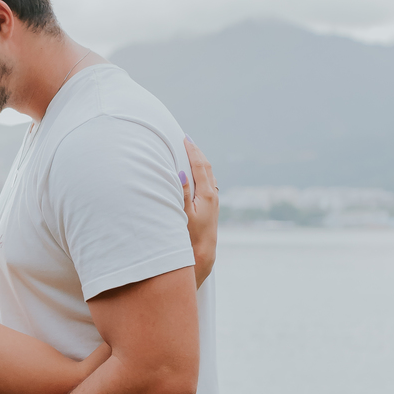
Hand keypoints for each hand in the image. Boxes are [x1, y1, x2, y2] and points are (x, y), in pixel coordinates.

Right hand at [182, 137, 218, 287]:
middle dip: (197, 153)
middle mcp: (213, 196)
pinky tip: (196, 174)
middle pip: (207, 167)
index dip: (192, 150)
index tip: (185, 138)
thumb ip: (182, 192)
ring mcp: (213, 202)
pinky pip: (207, 183)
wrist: (201, 255)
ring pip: (208, 175)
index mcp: (207, 194)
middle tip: (188, 140)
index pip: (199, 165)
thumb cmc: (189, 237)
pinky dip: (201, 173)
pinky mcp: (211, 208)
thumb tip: (180, 172)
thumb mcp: (183, 214)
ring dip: (200, 162)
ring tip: (191, 152)